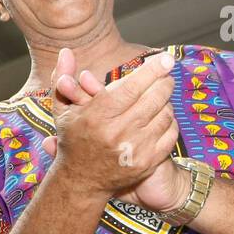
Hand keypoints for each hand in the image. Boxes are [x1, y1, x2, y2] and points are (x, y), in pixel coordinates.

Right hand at [42, 48, 180, 206]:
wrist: (81, 182)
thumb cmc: (73, 140)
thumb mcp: (63, 110)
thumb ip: (64, 79)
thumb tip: (65, 51)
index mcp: (98, 116)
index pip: (134, 87)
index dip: (153, 70)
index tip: (166, 59)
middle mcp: (118, 133)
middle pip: (154, 98)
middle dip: (164, 82)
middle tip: (166, 76)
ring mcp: (135, 149)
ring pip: (164, 114)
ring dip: (166, 102)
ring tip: (161, 96)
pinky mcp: (147, 162)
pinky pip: (170, 134)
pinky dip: (169, 122)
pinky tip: (162, 117)